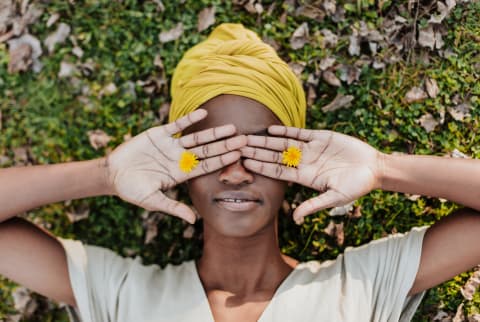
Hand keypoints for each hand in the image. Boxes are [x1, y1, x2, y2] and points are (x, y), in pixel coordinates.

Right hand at [106, 109, 245, 223]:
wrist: (113, 174)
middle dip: (225, 146)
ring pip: (197, 138)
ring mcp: (172, 146)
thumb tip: (194, 220)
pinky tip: (204, 113)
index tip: (239, 156)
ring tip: (231, 128)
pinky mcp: (160, 134)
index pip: (207, 166)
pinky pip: (178, 126)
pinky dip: (190, 119)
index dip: (223, 161)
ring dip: (214, 133)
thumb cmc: (132, 190)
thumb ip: (173, 207)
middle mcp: (181, 159)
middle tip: (245, 140)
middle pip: (208, 151)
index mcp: (182, 174)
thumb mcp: (153, 201)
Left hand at [241, 125, 382, 223]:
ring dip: (266, 140)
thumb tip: (295, 218)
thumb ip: (314, 205)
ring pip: (283, 144)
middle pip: (275, 156)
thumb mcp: (335, 198)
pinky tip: (271, 129)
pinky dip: (286, 131)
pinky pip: (300, 133)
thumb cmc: (356, 186)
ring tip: (248, 136)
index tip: (244, 163)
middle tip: (238, 147)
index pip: (277, 171)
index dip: (261, 167)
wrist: (374, 169)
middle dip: (257, 151)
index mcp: (304, 177)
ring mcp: (311, 150)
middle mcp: (304, 163)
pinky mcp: (321, 138)